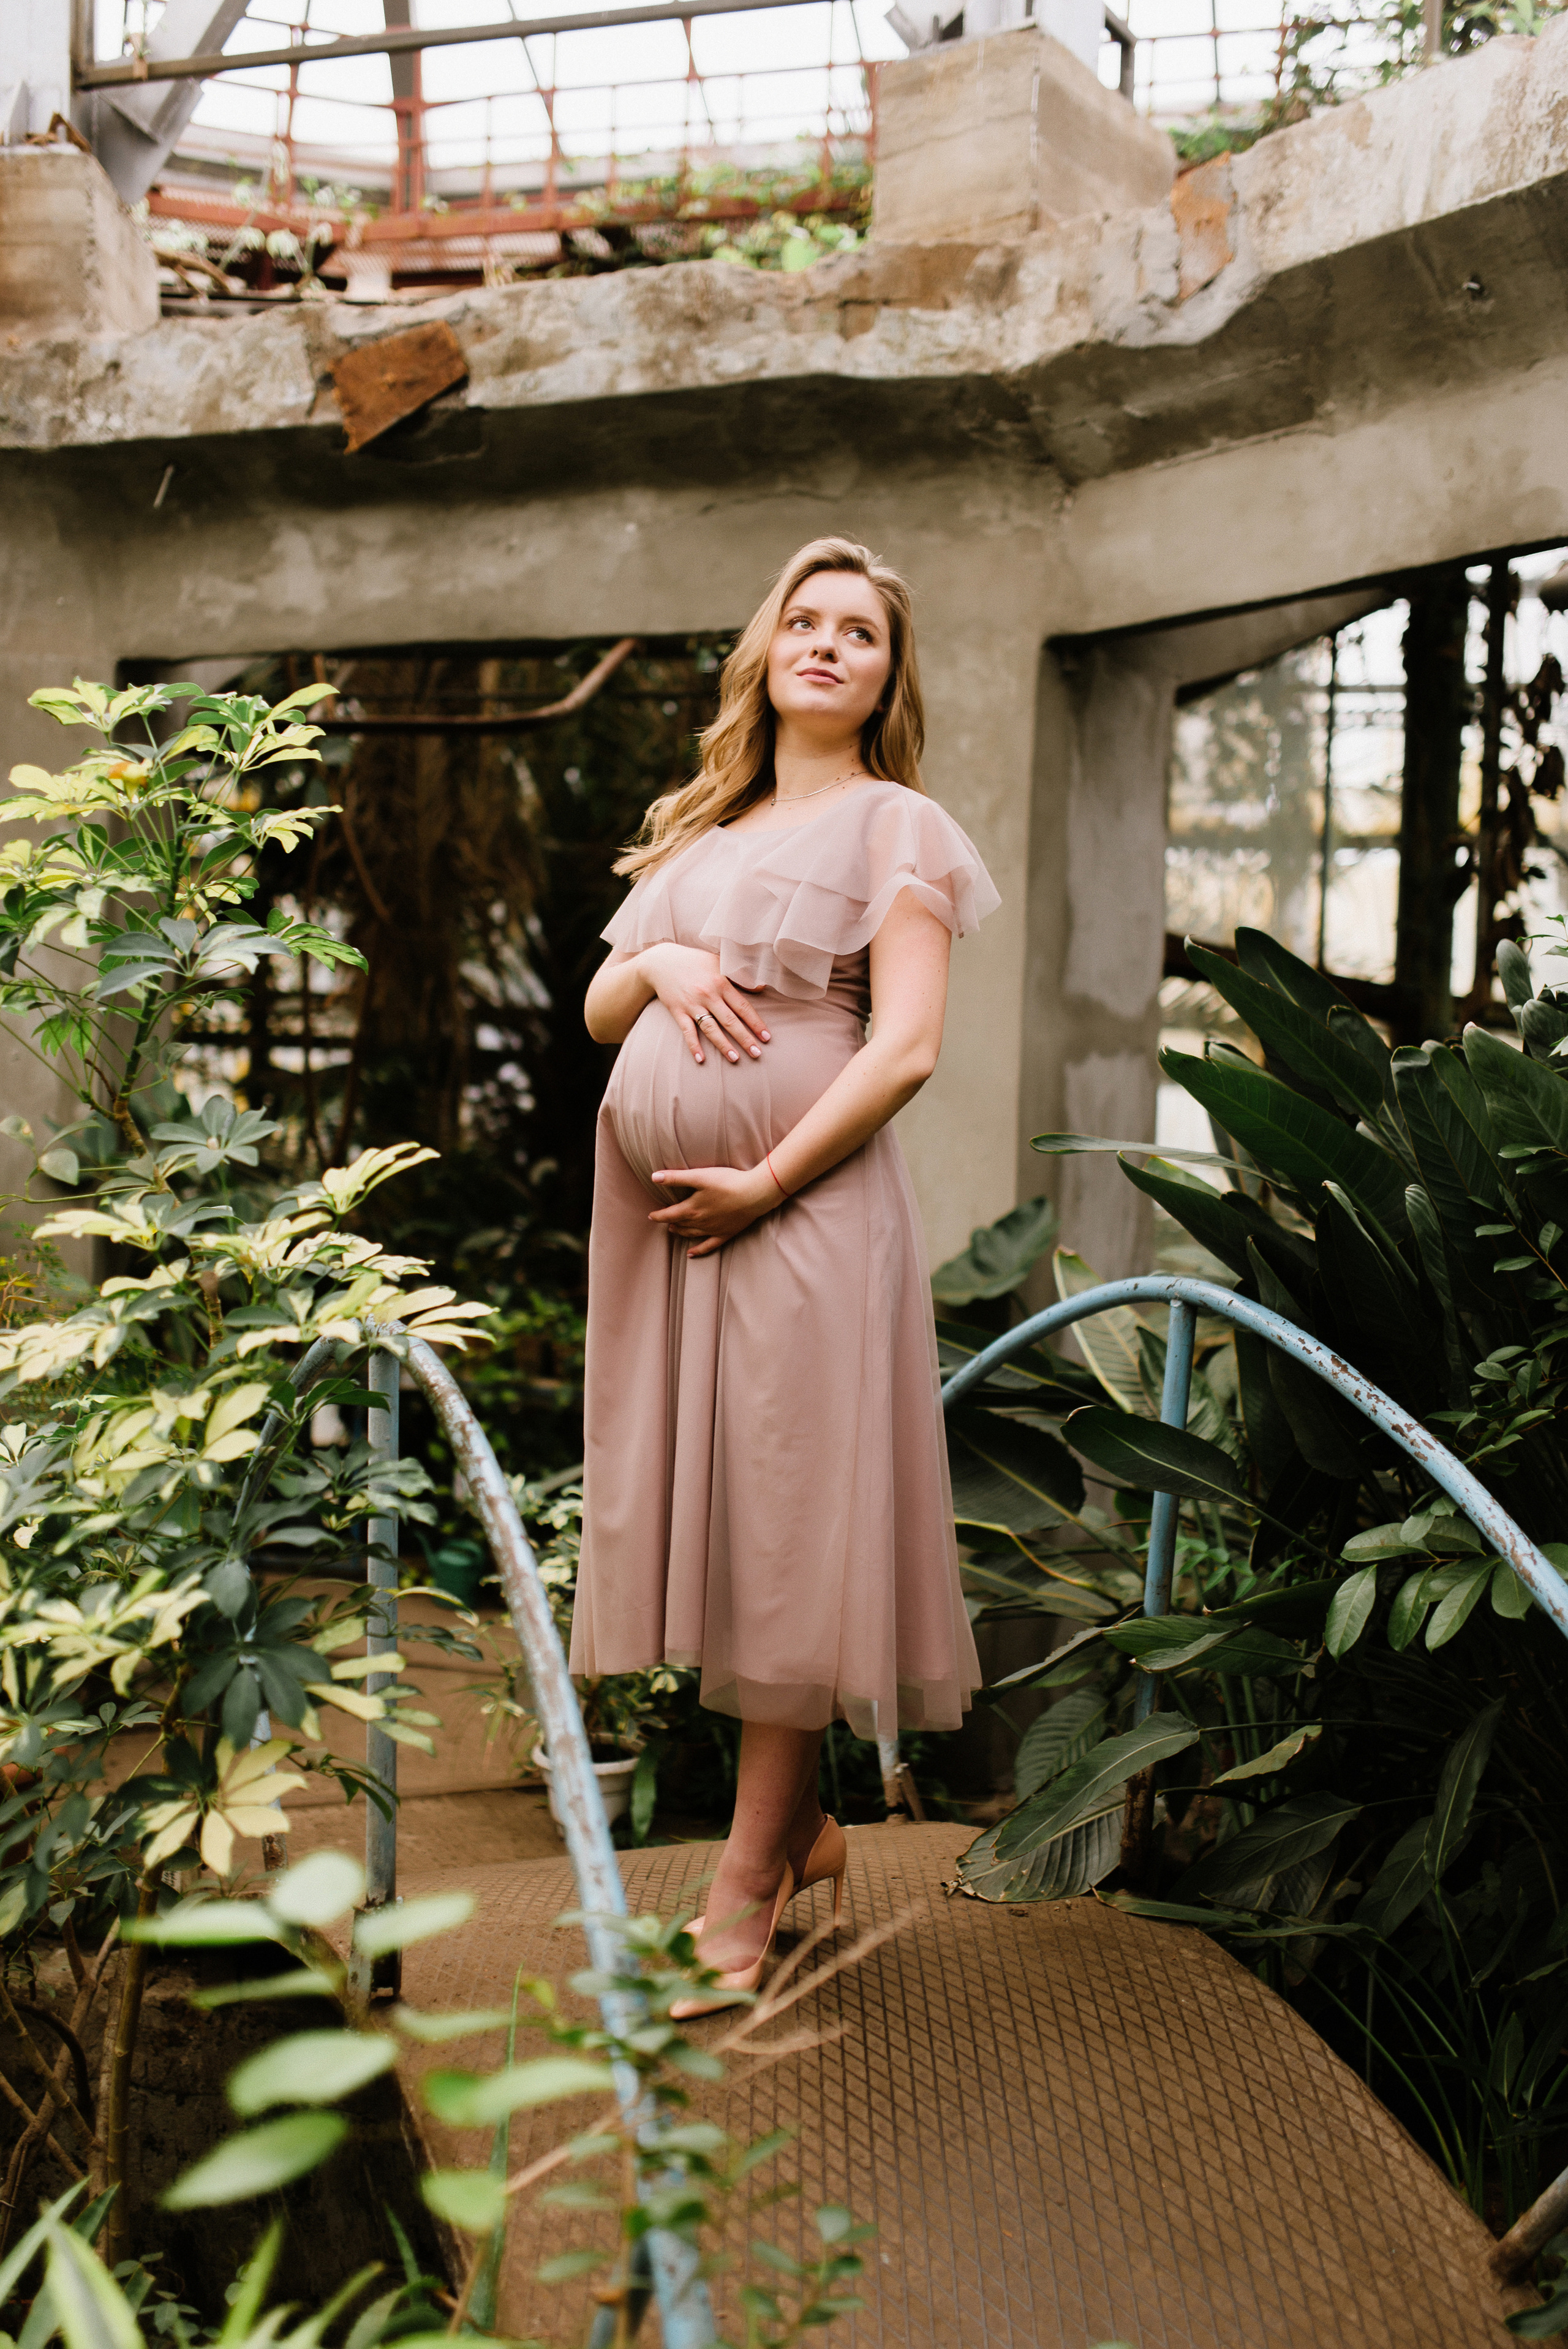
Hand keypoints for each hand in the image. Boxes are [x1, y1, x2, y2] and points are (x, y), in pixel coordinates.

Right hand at [637, 944, 770, 1065]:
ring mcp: (692, 1004)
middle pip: (730, 1021)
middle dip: (744, 1038)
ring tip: (735, 1059)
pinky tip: (701, 1059)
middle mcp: (708, 994)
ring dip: (723, 1045)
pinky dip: (693, 1045)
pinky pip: (687, 1031)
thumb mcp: (719, 962)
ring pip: (711, 1029)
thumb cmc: (695, 961)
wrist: (661, 961)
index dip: (755, 1023)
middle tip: (757, 1054)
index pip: (742, 1007)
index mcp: (721, 982)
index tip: (766, 1037)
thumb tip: (762, 987)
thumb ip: (739, 975)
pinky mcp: (677, 1011)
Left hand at [649, 1163, 781, 1256]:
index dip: (658, 1215)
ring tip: (673, 1230)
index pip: (669, 1215)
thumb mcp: (699, 1176)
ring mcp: (713, 1230)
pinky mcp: (726, 1234)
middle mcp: (700, 1222)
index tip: (651, 1216)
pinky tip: (691, 1254)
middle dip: (669, 1222)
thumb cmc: (727, 1182)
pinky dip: (698, 1250)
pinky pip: (709, 1246)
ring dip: (680, 1233)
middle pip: (679, 1224)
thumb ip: (675, 1177)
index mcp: (691, 1209)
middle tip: (663, 1220)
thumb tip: (654, 1177)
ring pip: (691, 1234)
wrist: (754, 1194)